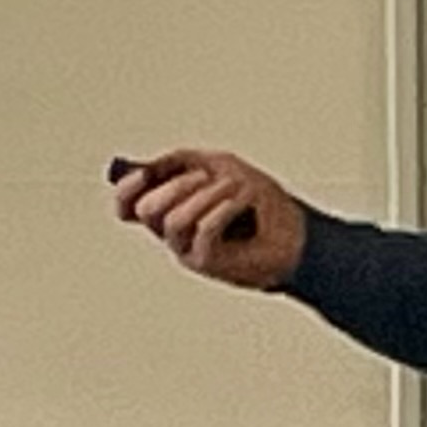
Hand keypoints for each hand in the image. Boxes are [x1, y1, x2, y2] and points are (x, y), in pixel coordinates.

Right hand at [113, 147, 304, 290]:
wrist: (299, 236)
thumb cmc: (264, 205)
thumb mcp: (221, 166)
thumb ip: (182, 162)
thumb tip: (150, 165)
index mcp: (173, 210)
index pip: (129, 206)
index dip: (126, 189)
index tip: (141, 173)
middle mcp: (175, 233)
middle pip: (145, 210)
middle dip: (175, 186)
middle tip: (204, 176)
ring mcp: (189, 250)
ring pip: (171, 220)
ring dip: (203, 195)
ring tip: (233, 188)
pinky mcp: (207, 264)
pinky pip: (201, 231)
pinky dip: (222, 209)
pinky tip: (241, 202)